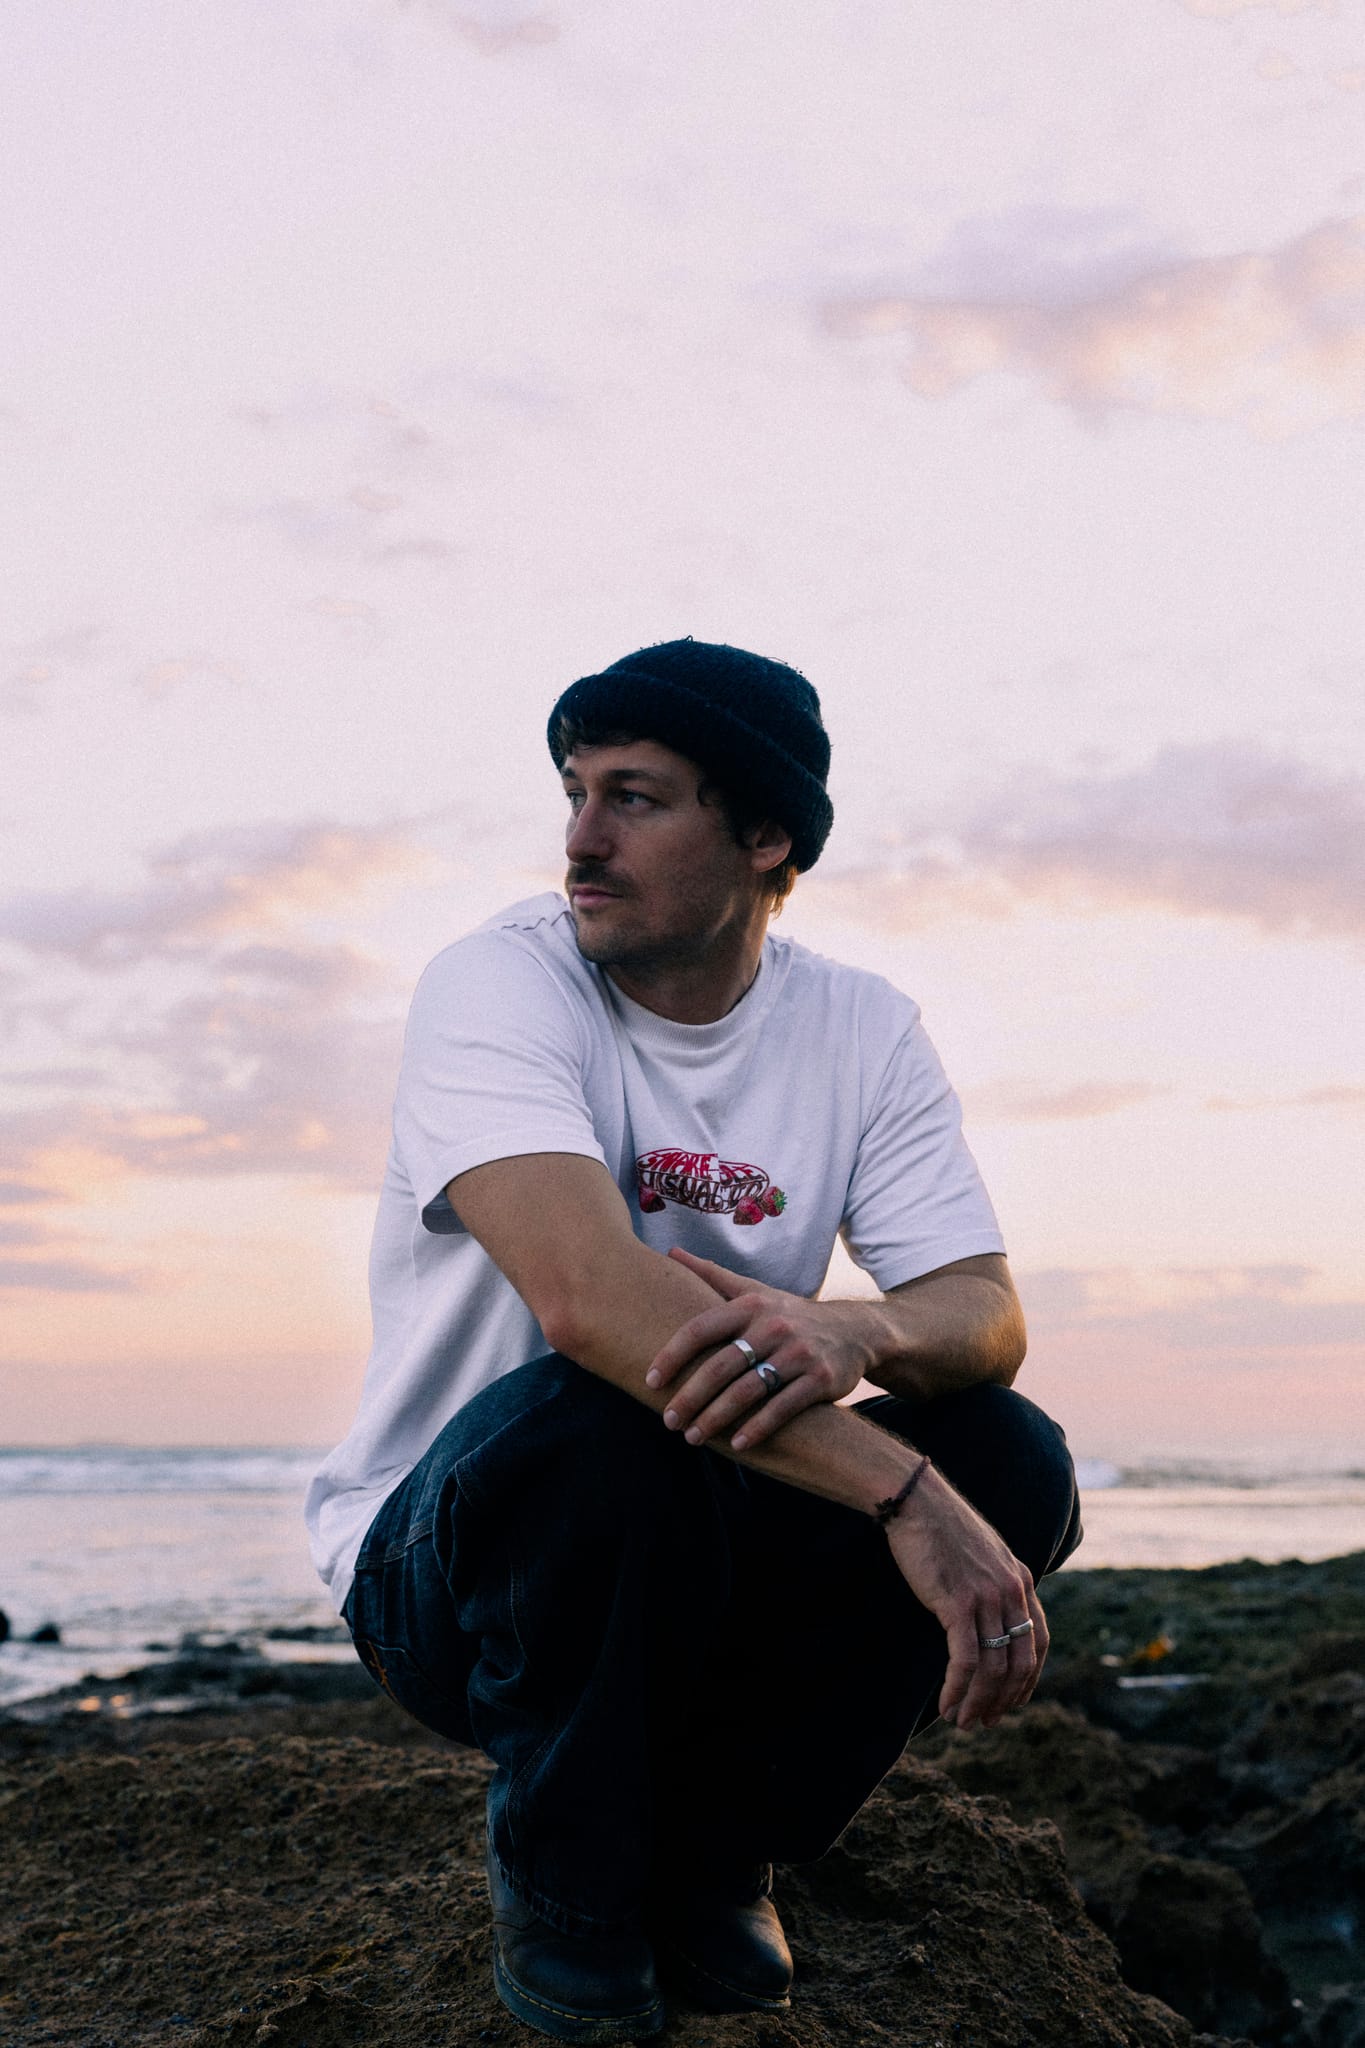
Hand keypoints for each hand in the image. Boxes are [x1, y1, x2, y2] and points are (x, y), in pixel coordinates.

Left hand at [644, 1247, 872, 1449]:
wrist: (855, 1331)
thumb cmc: (790, 1315)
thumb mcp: (755, 1292)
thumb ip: (712, 1275)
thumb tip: (670, 1252)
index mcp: (750, 1306)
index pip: (701, 1329)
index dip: (672, 1355)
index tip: (650, 1381)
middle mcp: (773, 1326)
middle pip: (721, 1366)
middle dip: (690, 1397)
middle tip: (668, 1420)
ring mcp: (799, 1353)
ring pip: (748, 1391)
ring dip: (716, 1418)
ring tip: (694, 1437)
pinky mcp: (820, 1379)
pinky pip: (782, 1408)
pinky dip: (757, 1429)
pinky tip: (737, 1444)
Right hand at [885, 1465, 1048, 1730]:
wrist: (917, 1501)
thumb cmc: (941, 1526)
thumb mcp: (983, 1553)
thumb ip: (994, 1583)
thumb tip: (989, 1617)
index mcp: (1022, 1580)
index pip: (1040, 1641)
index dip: (1029, 1678)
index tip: (1013, 1701)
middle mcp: (1012, 1591)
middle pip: (1019, 1662)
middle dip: (1003, 1700)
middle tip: (982, 1721)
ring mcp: (987, 1598)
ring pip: (993, 1667)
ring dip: (978, 1702)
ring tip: (961, 1721)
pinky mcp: (957, 1603)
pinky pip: (965, 1659)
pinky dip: (957, 1689)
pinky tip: (945, 1704)